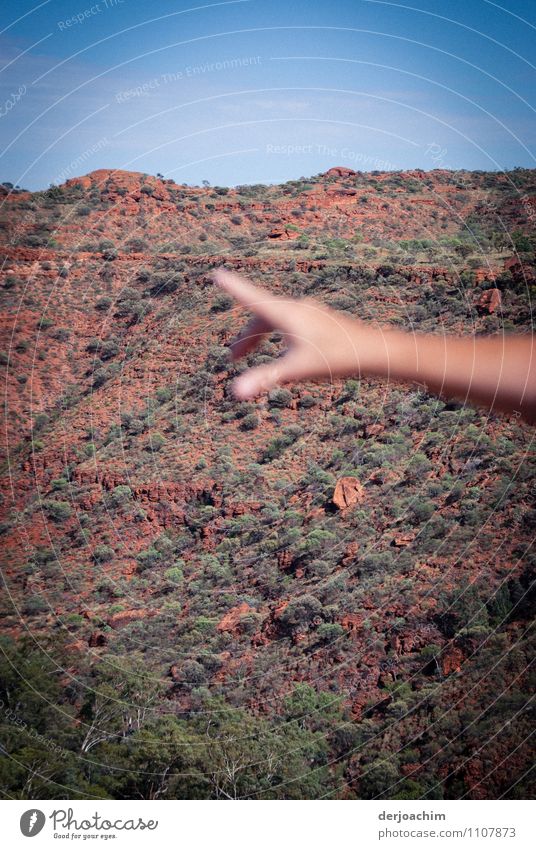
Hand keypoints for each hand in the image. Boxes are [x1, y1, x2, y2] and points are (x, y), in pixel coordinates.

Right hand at [211, 269, 384, 399]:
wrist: (374, 351)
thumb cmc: (337, 357)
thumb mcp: (297, 369)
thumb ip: (265, 378)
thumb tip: (236, 392)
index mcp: (287, 314)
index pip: (252, 298)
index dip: (234, 288)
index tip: (216, 274)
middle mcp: (297, 309)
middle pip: (262, 317)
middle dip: (246, 337)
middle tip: (233, 358)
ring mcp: (310, 314)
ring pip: (276, 321)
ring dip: (260, 338)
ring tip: (252, 359)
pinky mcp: (320, 323)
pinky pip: (290, 324)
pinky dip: (276, 336)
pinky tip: (283, 351)